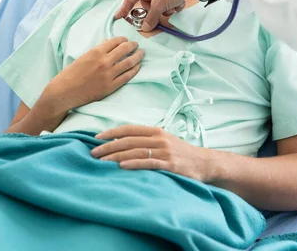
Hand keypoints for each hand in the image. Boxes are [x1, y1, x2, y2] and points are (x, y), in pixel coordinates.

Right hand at [44, 37, 143, 112]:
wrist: (64, 92)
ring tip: (141, 53)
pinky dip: (134, 70)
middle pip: (124, 49)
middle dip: (132, 45)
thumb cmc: (70, 74)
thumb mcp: (82, 58)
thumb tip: (107, 43)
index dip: (122, 39)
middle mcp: (104, 61)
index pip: (114, 41)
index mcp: (95, 52)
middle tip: (136, 44)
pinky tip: (138, 66)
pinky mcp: (111, 86)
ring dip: (137, 56)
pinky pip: (127, 76)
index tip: (126, 39)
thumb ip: (96, 50)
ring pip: (129, 62)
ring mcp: (109, 74)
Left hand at [91, 125, 210, 181]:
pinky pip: (148, 163)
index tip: (96, 138)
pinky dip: (133, 164)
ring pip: (135, 152)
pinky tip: (121, 166)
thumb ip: (146, 140)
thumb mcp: (163, 141)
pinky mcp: (169, 164)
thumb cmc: (180, 152)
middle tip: (93, 153)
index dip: (111, 132)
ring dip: (115, 156)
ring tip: (101, 161)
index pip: (128, 129)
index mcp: (155, 131)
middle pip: (128, 141)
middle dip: (108, 146)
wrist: (204, 163)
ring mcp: (164, 151)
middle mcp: (158, 138)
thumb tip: (121, 142)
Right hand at [114, 0, 190, 31]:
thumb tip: (145, 28)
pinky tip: (179, 2)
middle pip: (147, 4)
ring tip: (173, 6)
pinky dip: (173, 4)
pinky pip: (167, 1)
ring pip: (158, 4)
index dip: (124, 9)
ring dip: (166, 8)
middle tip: (161, 12)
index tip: (118, 17)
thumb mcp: (159, 5)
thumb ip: (151, 18)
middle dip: (156, 10)